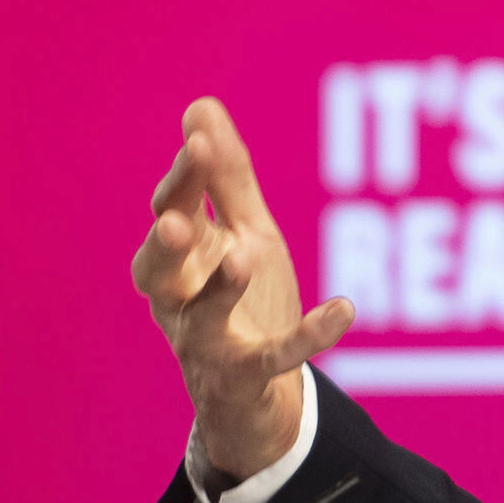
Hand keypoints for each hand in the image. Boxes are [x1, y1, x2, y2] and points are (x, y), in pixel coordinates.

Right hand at [130, 97, 352, 480]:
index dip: (186, 177)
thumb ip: (225, 177)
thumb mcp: (245, 232)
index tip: (201, 138)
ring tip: (243, 257)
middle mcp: (180, 300)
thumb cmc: (243, 301)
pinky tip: (343, 310)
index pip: (172, 208)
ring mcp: (208, 342)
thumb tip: (200, 106)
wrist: (253, 396)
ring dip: (220, 289)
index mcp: (182, 256)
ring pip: (201, 319)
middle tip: (176, 219)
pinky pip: (274, 359)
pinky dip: (308, 337)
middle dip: (166, 240)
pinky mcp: (246, 378)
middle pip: (159, 267)